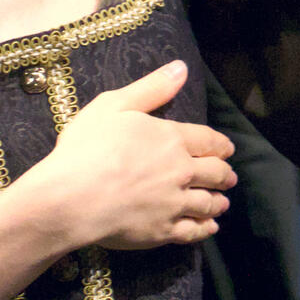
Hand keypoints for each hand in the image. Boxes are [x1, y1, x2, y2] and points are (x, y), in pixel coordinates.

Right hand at [27, 60, 239, 248]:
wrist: (70, 199)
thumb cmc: (87, 148)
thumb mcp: (114, 105)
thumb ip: (152, 88)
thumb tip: (181, 68)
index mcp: (172, 139)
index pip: (208, 141)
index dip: (220, 146)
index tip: (227, 150)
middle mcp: (181, 171)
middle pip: (215, 173)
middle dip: (225, 174)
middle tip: (229, 177)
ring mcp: (174, 203)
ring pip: (208, 203)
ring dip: (219, 201)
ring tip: (223, 202)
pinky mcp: (163, 231)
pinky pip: (194, 231)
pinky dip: (206, 228)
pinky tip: (210, 227)